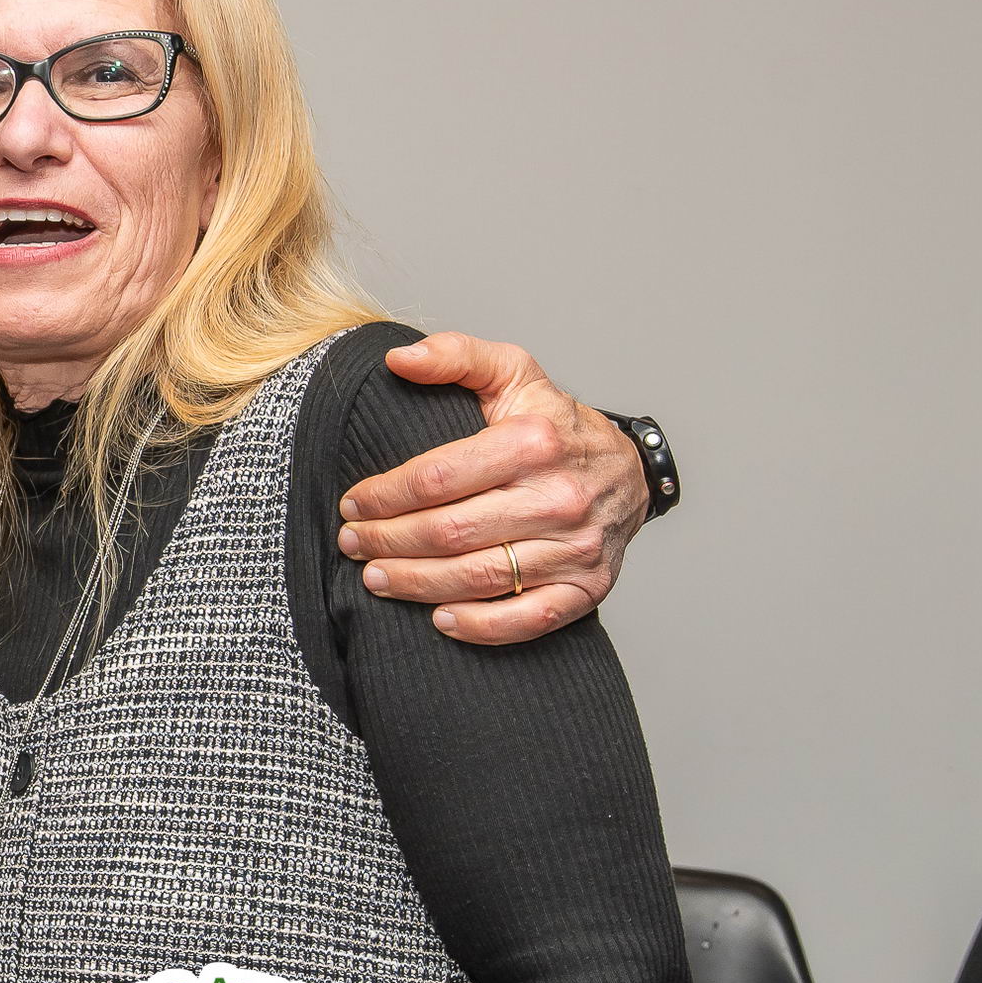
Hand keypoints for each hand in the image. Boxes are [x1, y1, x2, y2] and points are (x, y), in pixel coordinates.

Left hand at [336, 333, 647, 645]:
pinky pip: (528, 618)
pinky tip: (439, 620)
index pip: (437, 478)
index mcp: (533, 442)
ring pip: (478, 577)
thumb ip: (454, 356)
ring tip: (375, 578)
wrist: (629, 471)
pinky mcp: (589, 587)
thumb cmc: (554, 423)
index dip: (384, 495)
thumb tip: (398, 359)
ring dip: (416, 584)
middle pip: (450, 532)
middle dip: (388, 541)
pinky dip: (480, 626)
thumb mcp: (512, 373)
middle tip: (352, 543)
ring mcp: (576, 547)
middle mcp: (559, 497)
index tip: (352, 503)